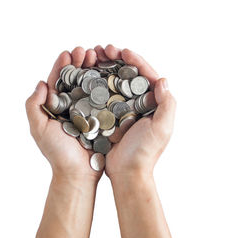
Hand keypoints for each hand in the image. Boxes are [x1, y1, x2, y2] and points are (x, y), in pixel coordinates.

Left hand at [26, 47, 101, 181]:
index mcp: (55, 107)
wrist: (79, 173)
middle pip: (75, 79)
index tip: (68, 53)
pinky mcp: (102, 117)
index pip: (58, 81)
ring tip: (98, 57)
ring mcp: (88, 111)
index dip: (62, 66)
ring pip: (90, 85)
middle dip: (80, 63)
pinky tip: (110, 74)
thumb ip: (34, 106)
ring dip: (93, 69)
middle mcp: (71, 106)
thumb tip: (41, 84)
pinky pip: (104, 98)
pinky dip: (106, 84)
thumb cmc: (58, 153)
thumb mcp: (39, 129)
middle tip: (86, 51)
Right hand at [97, 45, 176, 179]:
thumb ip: (167, 105)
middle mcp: (138, 103)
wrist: (128, 173)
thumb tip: (162, 80)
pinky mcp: (109, 117)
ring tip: (91, 58)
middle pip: (127, 74)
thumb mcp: (162, 129)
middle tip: (102, 50)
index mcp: (153, 103)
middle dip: (116, 59)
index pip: (145, 75)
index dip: (134, 60)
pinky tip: (84, 76)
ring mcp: (123, 109)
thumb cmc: (146, 153)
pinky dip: (94, 84)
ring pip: (113, 82)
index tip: (121, 51)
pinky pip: (102, 96)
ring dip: (103, 68)